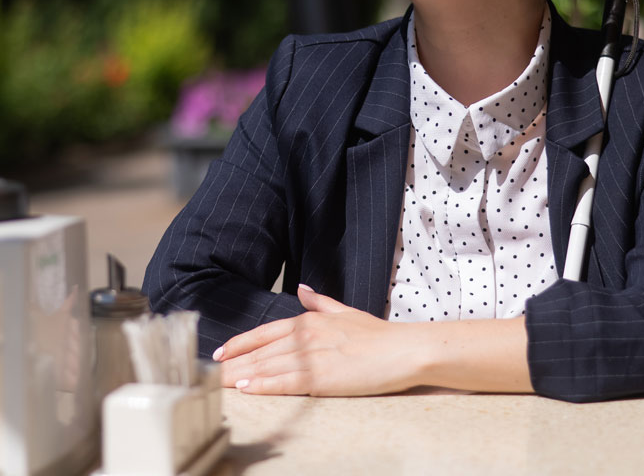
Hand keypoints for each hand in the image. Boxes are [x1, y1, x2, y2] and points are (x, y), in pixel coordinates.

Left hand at [213, 285, 421, 395]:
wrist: (402, 349)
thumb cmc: (377, 334)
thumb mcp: (345, 311)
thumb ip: (320, 302)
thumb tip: (302, 289)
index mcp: (310, 320)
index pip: (266, 332)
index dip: (241, 342)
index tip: (221, 352)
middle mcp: (307, 335)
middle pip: (261, 351)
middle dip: (233, 364)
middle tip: (207, 373)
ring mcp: (313, 355)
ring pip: (268, 366)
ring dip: (240, 376)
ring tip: (217, 384)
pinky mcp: (322, 376)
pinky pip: (286, 381)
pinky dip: (264, 384)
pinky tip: (246, 388)